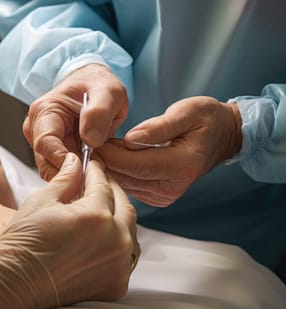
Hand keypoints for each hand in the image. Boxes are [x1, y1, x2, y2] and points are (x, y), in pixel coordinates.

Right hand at [0, 153, 138, 308]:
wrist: (13, 286)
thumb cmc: (22, 245)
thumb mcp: (42, 201)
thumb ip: (66, 178)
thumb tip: (75, 162)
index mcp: (96, 216)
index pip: (103, 184)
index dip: (95, 171)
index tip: (91, 166)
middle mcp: (115, 241)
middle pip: (123, 204)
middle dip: (111, 190)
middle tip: (98, 184)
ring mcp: (119, 265)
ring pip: (130, 229)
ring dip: (118, 216)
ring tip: (100, 210)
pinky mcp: (117, 284)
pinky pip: (127, 255)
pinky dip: (118, 241)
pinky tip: (103, 236)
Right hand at [23, 63, 127, 180]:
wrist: (95, 86)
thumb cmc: (98, 85)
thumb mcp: (108, 91)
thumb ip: (99, 112)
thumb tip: (90, 139)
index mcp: (44, 111)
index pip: (46, 145)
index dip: (66, 161)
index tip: (88, 167)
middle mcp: (37, 128)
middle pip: (47, 163)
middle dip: (72, 172)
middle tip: (98, 171)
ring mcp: (44, 142)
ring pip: (53, 171)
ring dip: (76, 175)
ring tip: (98, 166)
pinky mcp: (53, 152)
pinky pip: (62, 171)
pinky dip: (78, 174)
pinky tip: (94, 166)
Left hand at [96, 96, 241, 206]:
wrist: (221, 136)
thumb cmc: (206, 120)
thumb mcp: (186, 112)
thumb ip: (158, 127)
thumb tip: (130, 140)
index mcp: (182, 165)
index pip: (137, 164)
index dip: (111, 154)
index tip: (92, 141)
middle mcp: (173, 186)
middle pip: (128, 177)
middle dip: (105, 161)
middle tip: (87, 144)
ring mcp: (165, 194)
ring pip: (126, 184)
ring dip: (109, 167)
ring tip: (97, 148)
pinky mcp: (159, 195)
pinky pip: (131, 185)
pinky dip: (118, 172)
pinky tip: (111, 158)